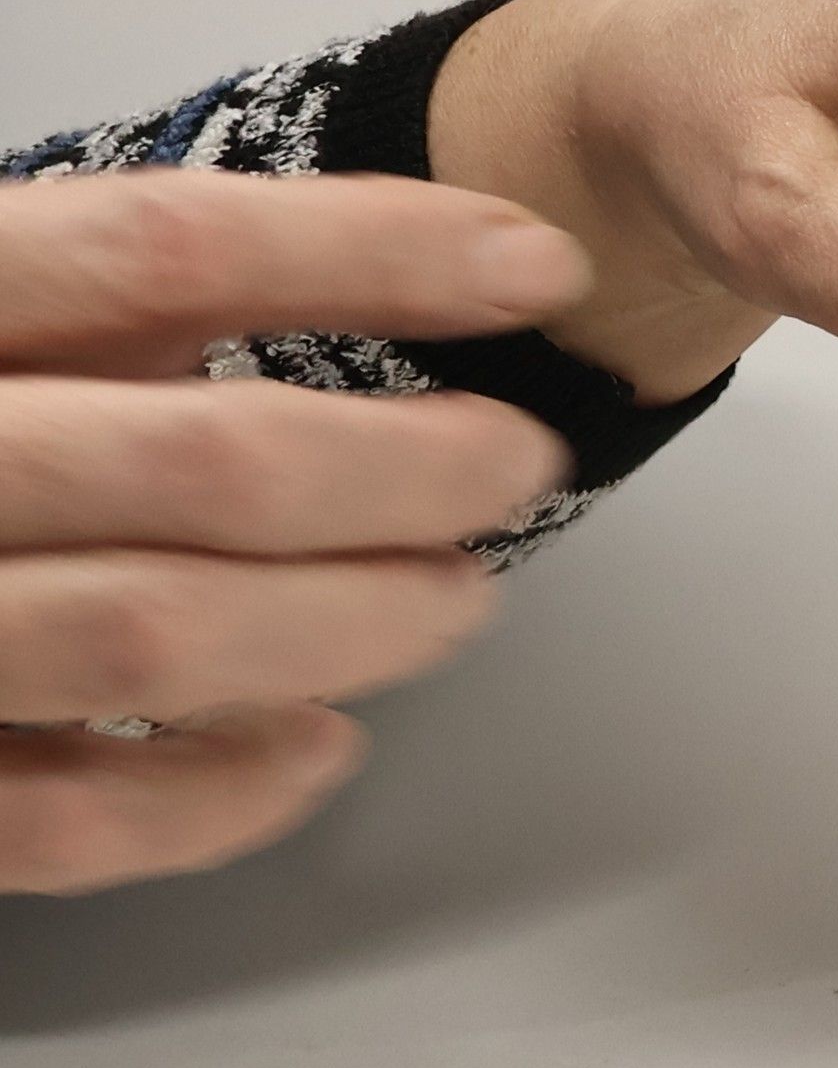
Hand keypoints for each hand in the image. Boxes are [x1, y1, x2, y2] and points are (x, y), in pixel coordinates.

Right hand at [0, 169, 588, 892]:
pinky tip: (324, 746)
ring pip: (159, 631)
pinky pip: (77, 818)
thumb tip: (361, 284)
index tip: (532, 265)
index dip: (374, 251)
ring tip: (460, 599)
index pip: (159, 249)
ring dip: (353, 620)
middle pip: (200, 458)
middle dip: (404, 469)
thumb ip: (110, 302)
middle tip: (520, 465)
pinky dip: (225, 792)